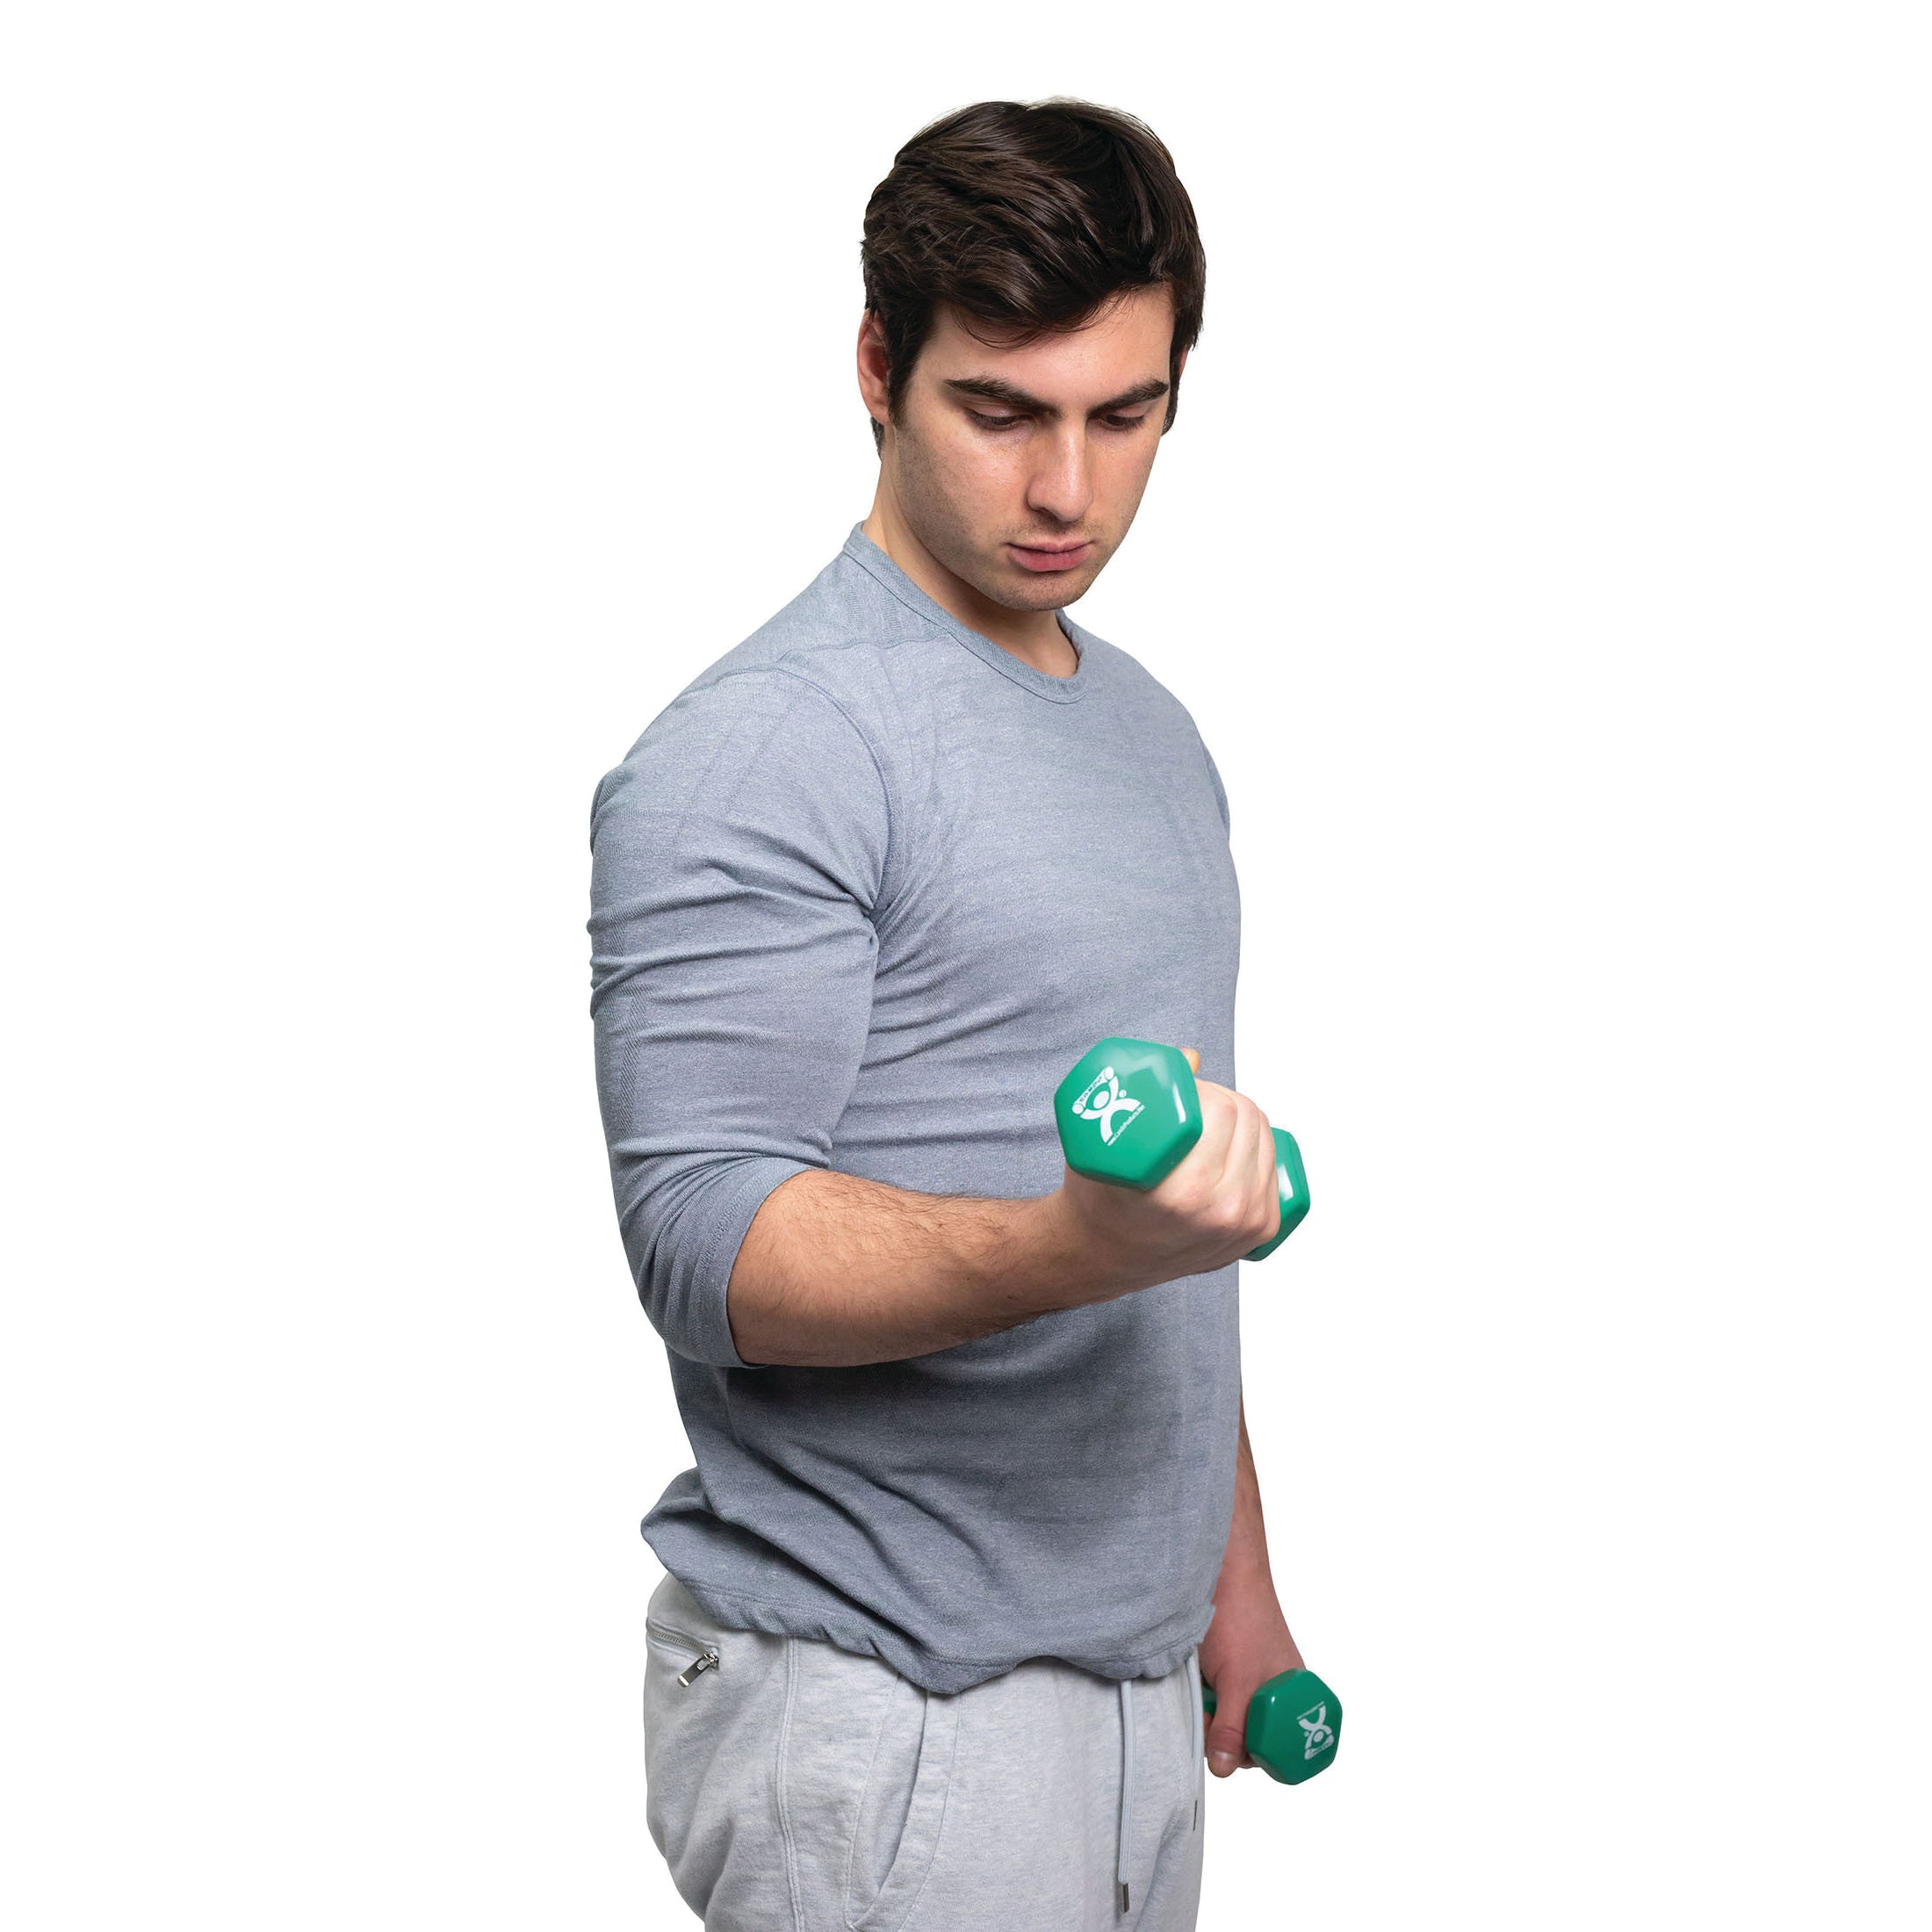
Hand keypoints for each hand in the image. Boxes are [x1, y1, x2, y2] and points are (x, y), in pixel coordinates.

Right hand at [1053, 1045, 1281, 1291]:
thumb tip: (1191, 1058)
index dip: (1204, 1088)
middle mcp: (1222, 1212)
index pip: (1221, 1111)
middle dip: (1222, 1098)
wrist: (1106, 1255)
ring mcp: (1246, 1225)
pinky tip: (1237, 1143)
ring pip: (1265, 1140)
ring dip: (1243, 1120)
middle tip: (1192, 1100)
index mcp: (1184, 1193)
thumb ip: (1142, 1095)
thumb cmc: (1099, 1197)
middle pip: (1248, 1120)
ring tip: (1209, 1121)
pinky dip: (1259, 1148)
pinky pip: (1274, 1168)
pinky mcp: (1261, 1231)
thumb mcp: (1104, 1146)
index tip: (1181, 1089)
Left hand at [1197, 1572, 1304, 1777]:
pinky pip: (1213, 1697)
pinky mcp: (1222, 1669)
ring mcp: (1247, 1679)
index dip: (1253, 1754)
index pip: (1278, 1750)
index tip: (1230, 1744)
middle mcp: (1273, 1691)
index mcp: (1294, 1697)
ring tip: (1202, 1685)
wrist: (1220, 1567)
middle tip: (1211, 1710)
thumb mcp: (1238, 1681)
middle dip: (1225, 1732)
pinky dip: (1202, 1693)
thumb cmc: (1242, 1617)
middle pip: (1248, 1739)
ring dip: (1210, 1711)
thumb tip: (1224, 1769)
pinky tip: (1196, 1677)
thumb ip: (1233, 1728)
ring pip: (1227, 1719)